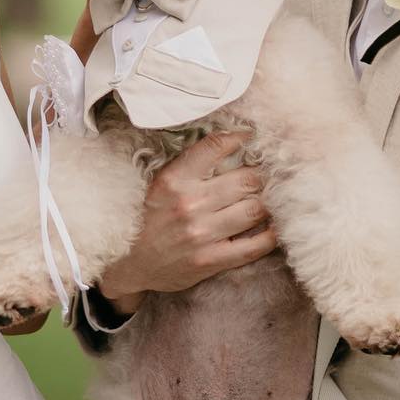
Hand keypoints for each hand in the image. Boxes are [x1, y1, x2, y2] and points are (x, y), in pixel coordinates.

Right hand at [97, 132, 277, 312]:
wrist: (128, 264)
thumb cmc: (147, 220)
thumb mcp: (159, 185)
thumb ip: (190, 168)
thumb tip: (230, 145)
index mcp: (174, 180)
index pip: (216, 147)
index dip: (240, 137)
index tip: (251, 136)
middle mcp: (189, 204)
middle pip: (247, 179)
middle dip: (261, 176)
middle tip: (266, 176)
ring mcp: (201, 233)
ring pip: (256, 209)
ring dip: (266, 204)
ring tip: (267, 201)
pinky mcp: (211, 260)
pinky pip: (254, 246)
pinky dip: (270, 236)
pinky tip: (272, 229)